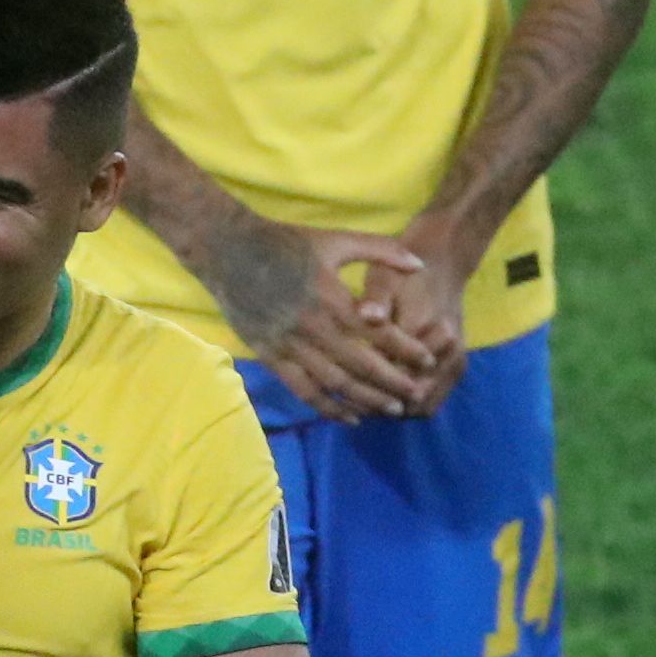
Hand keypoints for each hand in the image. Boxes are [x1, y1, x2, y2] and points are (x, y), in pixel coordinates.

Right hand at [200, 212, 441, 423]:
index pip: (378, 331)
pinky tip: (349, 417)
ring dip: (366, 399)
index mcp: (330, 295)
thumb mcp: (335, 239)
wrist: (226, 249)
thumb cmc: (285, 242)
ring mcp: (288, 343)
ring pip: (334, 382)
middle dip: (393, 382)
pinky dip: (327, 407)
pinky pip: (302, 389)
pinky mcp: (269, 354)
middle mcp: (311, 325)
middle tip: (417, 394)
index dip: (407, 348)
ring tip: (391, 409)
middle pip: (361, 364)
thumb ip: (381, 249)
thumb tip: (420, 264)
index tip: (429, 360)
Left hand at [359, 223, 472, 415]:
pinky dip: (411, 407)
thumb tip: (367, 314)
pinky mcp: (458, 366)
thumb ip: (375, 297)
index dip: (366, 388)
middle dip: (379, 404)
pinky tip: (386, 402)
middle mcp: (446, 348)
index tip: (341, 391)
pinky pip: (435, 400)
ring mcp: (455, 360)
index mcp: (424, 327)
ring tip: (364, 408)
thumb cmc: (403, 273)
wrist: (443, 264)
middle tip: (348, 406)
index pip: (393, 374)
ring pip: (423, 405)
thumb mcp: (383, 276)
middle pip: (410, 398)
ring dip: (396, 410)